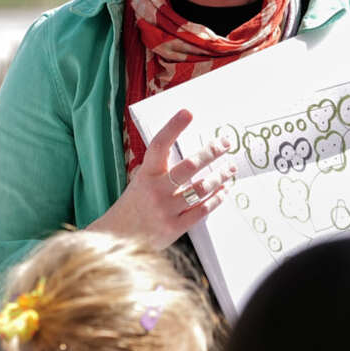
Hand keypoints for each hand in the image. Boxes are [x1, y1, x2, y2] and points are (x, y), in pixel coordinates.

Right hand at [89, 109, 237, 251]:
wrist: (119, 238)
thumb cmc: (134, 204)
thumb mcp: (141, 180)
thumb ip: (161, 168)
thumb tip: (192, 152)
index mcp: (146, 174)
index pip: (160, 145)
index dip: (173, 128)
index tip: (188, 112)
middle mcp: (156, 190)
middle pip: (189, 166)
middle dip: (211, 152)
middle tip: (225, 143)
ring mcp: (165, 210)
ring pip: (200, 188)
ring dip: (220, 176)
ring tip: (231, 168)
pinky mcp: (174, 228)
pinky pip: (202, 210)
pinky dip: (216, 198)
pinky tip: (224, 190)